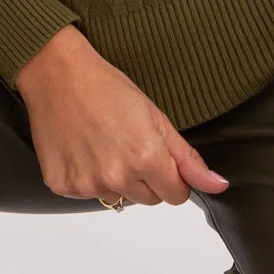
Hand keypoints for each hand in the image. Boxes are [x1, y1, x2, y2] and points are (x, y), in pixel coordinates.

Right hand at [14, 26, 228, 205]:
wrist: (55, 73)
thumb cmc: (105, 86)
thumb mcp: (155, 117)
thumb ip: (187, 158)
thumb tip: (217, 185)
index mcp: (146, 158)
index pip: (176, 196)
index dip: (171, 177)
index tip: (158, 156)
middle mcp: (116, 176)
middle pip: (148, 199)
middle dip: (144, 178)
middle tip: (127, 143)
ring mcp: (86, 184)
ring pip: (117, 197)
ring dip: (114, 178)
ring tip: (101, 142)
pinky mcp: (62, 185)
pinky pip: (85, 194)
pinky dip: (86, 176)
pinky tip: (81, 149)